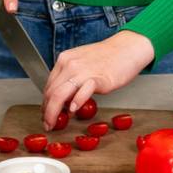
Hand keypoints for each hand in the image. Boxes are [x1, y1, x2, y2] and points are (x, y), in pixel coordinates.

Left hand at [40, 31, 154, 130]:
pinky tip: (73, 110)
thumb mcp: (81, 62)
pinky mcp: (97, 78)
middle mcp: (70, 64)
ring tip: (55, 124)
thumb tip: (63, 100)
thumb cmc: (106, 57)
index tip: (46, 114)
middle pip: (51, 92)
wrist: (126, 48)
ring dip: (54, 113)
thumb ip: (70, 77)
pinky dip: (76, 102)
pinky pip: (82, 92)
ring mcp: (83, 71)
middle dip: (47, 112)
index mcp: (64, 60)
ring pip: (60, 94)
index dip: (45, 103)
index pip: (48, 86)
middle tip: (48, 125)